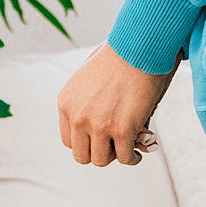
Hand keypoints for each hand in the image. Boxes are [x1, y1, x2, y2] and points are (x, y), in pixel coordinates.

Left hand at [57, 41, 183, 166]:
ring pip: (101, 159)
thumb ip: (86, 95)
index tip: (99, 139)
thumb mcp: (89, 73)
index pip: (69, 140)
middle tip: (114, 145)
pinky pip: (124, 157)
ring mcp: (99, 126)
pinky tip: (138, 153)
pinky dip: (132, 158)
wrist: (139, 47)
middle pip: (82, 154)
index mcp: (66, 102)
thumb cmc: (120, 54)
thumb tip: (99, 110)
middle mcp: (78, 117)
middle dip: (98, 151)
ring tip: (127, 150)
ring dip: (115, 156)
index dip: (86, 142)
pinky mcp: (122, 130)